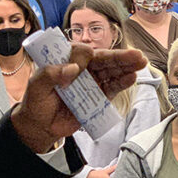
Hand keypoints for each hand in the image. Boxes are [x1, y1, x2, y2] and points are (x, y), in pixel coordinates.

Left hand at [11, 45, 145, 152]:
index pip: (82, 51)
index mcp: (67, 59)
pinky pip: (112, 88)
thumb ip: (50, 74)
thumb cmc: (36, 102)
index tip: (77, 68)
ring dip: (127, 67)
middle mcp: (83, 68)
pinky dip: (122, 83)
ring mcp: (92, 82)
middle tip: (136, 54)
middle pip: (103, 59)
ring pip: (112, 72)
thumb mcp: (36, 86)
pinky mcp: (98, 97)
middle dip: (120, 57)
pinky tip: (132, 77)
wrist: (41, 126)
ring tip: (141, 63)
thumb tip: (73, 69)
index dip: (85, 56)